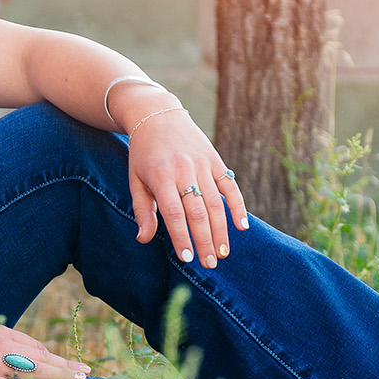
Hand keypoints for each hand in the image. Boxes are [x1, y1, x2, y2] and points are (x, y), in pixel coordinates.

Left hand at [125, 107, 250, 267]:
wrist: (157, 115)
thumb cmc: (143, 154)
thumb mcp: (135, 180)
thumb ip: (143, 211)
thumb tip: (144, 240)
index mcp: (161, 177)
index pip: (174, 214)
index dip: (182, 237)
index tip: (187, 259)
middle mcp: (184, 170)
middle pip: (198, 212)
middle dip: (205, 241)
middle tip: (210, 264)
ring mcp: (202, 164)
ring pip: (216, 203)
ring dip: (221, 230)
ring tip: (223, 253)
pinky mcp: (215, 159)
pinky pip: (230, 186)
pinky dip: (238, 206)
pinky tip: (242, 226)